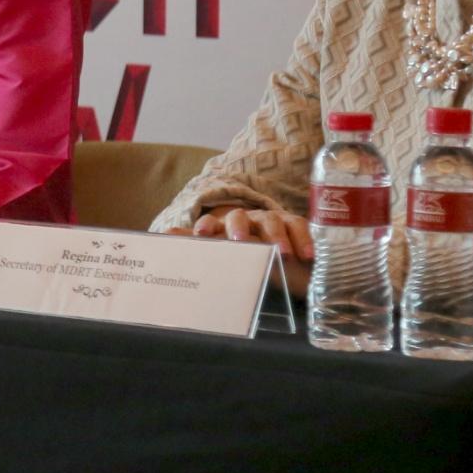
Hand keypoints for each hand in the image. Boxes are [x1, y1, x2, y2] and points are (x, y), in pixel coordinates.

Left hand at [165, 205, 313, 293]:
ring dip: (276, 236)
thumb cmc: (242, 253)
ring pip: (270, 220)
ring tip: (281, 253)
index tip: (202, 233)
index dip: (207, 226)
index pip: (211, 222)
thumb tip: (165, 234)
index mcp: (223, 228)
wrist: (277, 254)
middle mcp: (245, 220)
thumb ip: (195, 244)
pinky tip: (307, 256)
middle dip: (238, 227)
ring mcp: (270, 221)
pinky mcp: (293, 224)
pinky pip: (298, 226)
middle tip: (239, 241)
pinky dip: (303, 239)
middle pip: (240, 217)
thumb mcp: (220, 252)